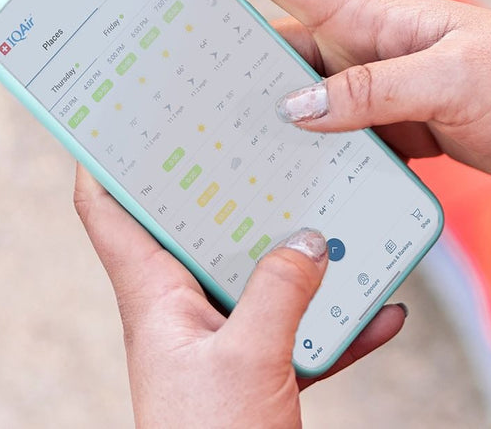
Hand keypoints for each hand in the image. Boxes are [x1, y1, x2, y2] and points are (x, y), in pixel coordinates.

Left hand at [73, 165, 406, 427]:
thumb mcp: (249, 359)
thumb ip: (279, 291)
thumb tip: (304, 238)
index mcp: (155, 302)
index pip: (109, 212)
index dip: (108, 157)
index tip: (126, 107)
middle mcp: (183, 317)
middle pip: (201, 232)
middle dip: (237, 190)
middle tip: (267, 139)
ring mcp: (221, 348)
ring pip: (263, 281)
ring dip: (307, 259)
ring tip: (347, 224)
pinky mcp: (258, 382)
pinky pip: (303, 338)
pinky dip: (342, 325)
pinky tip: (383, 311)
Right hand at [159, 0, 490, 182]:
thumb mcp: (447, 81)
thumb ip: (372, 93)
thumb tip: (296, 109)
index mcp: (367, 13)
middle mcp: (357, 44)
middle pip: (268, 45)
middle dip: (213, 50)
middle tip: (149, 61)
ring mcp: (366, 88)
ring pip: (290, 100)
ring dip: (254, 117)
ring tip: (194, 137)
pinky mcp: (380, 129)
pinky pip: (323, 140)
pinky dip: (298, 157)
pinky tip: (268, 181)